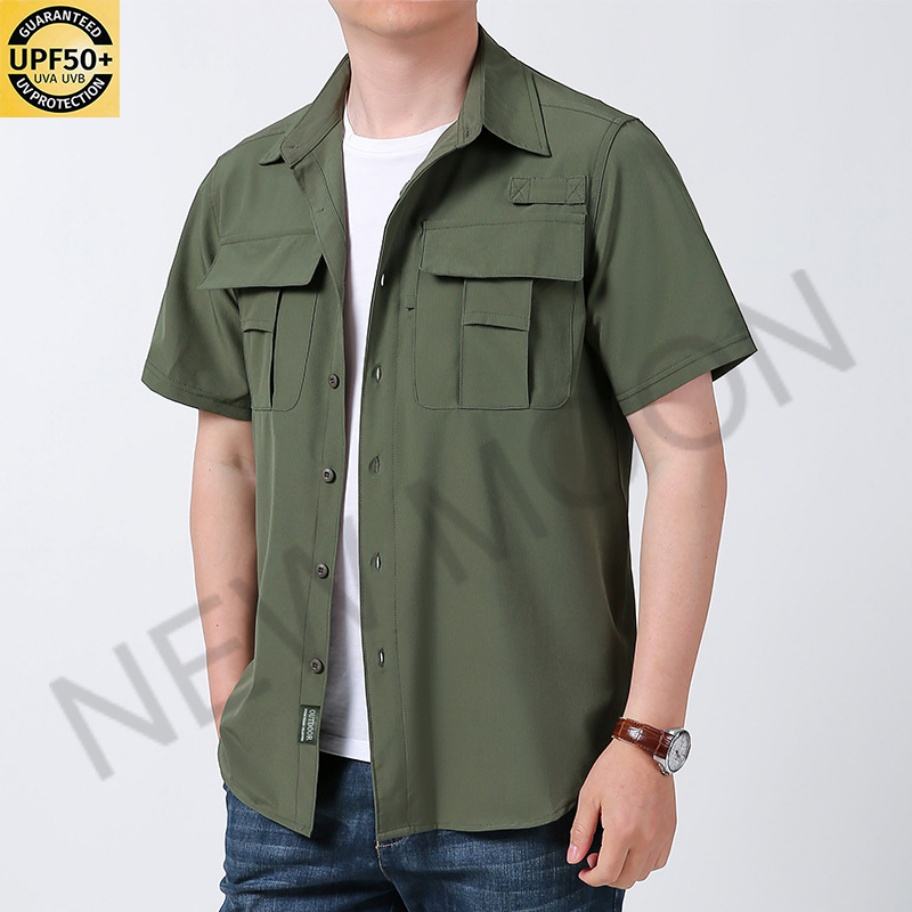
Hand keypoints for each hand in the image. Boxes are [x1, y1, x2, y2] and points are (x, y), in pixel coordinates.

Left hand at [567, 738, 676, 888]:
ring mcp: (661, 835)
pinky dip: (644, 862)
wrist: (645, 749)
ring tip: (613, 851)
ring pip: (644, 872)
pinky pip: (659, 860)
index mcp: (622, 830)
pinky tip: (632, 846)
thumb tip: (574, 857)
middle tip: (594, 858)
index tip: (583, 872)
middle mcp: (645, 838)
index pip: (608, 873)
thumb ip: (581, 830)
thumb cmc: (616, 767)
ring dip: (626, 870)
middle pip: (627, 878)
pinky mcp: (670, 829)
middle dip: (607, 876)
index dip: (592, 878)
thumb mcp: (589, 796)